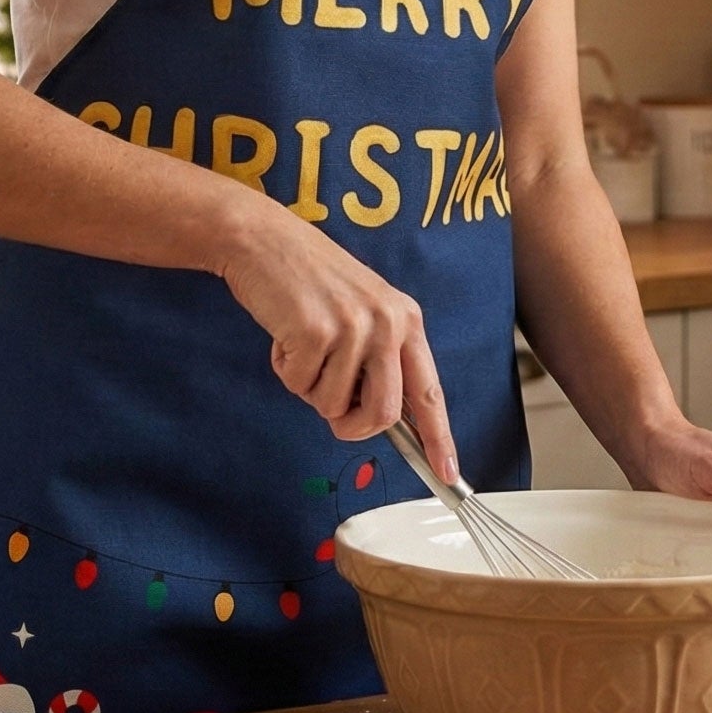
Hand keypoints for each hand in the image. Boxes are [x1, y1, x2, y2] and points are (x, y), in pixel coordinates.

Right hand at [219, 201, 458, 481]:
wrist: (263, 238)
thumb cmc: (308, 278)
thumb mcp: (361, 309)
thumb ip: (377, 358)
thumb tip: (380, 418)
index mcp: (406, 318)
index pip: (429, 391)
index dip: (439, 437)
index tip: (448, 474)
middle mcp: (388, 323)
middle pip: (382, 414)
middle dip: (351, 424)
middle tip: (330, 407)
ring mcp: (353, 327)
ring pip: (333, 405)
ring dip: (309, 386)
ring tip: (302, 343)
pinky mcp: (316, 333)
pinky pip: (300, 386)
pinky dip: (286, 370)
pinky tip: (285, 335)